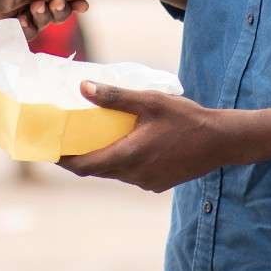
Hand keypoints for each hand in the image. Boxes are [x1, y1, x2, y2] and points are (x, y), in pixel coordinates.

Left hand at [57, 82, 227, 192]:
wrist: (221, 141)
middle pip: (97, 170)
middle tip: (66, 141)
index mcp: (128, 157)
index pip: (84, 166)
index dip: (64, 160)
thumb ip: (115, 96)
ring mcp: (147, 182)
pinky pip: (131, 174)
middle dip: (79, 158)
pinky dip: (122, 162)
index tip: (48, 151)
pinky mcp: (158, 183)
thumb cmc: (185, 118)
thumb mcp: (150, 101)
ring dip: (102, 159)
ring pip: (115, 173)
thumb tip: (83, 88)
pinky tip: (126, 144)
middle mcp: (134, 175)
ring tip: (93, 139)